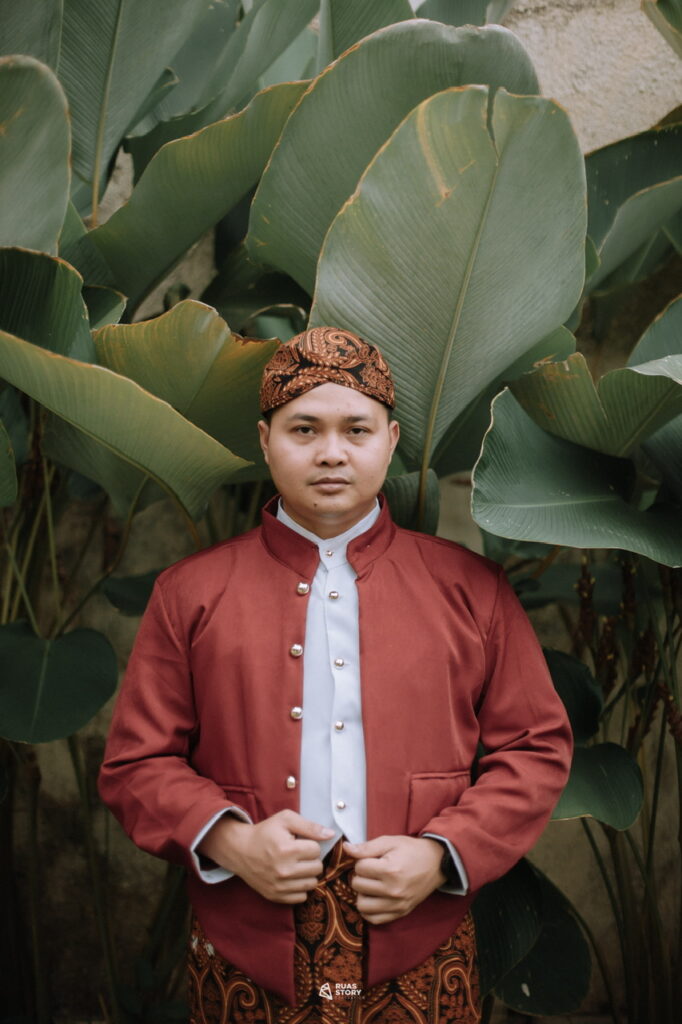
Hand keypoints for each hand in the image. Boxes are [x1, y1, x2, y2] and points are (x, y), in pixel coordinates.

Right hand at [197, 809, 333, 903]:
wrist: (240, 850)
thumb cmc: (265, 833)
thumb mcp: (285, 820)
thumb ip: (310, 826)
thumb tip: (331, 834)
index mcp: (287, 850)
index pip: (316, 850)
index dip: (310, 844)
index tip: (299, 842)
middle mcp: (284, 871)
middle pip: (317, 868)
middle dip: (311, 859)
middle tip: (299, 854)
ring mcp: (279, 886)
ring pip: (312, 884)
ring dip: (307, 874)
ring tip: (296, 865)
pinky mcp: (276, 897)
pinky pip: (301, 898)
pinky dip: (300, 888)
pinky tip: (292, 878)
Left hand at [342, 835, 445, 923]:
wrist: (436, 863)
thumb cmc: (412, 850)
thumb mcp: (390, 842)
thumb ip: (367, 847)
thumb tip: (346, 848)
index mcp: (390, 870)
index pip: (359, 868)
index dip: (362, 860)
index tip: (373, 859)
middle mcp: (393, 891)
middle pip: (358, 885)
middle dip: (361, 875)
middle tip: (371, 870)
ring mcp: (397, 905)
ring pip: (362, 905)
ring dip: (362, 893)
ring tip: (371, 885)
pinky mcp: (400, 913)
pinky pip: (374, 919)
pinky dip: (369, 910)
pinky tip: (374, 898)